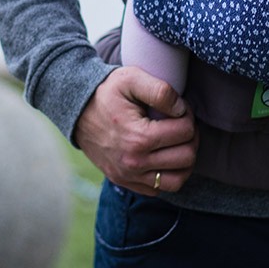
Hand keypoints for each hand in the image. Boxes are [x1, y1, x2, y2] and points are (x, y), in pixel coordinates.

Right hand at [73, 67, 197, 194]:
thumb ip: (161, 90)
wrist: (77, 110)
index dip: (188, 115)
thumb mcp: (132, 78)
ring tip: (178, 141)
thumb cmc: (107, 92)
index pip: (185, 132)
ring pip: (177, 180)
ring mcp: (129, 177)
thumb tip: (181, 109)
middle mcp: (134, 164)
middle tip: (182, 123)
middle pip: (186, 158)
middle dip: (191, 137)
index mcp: (138, 138)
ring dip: (184, 160)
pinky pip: (158, 189)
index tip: (179, 107)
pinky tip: (165, 154)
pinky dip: (168, 174)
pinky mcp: (125, 182)